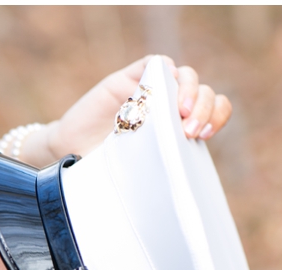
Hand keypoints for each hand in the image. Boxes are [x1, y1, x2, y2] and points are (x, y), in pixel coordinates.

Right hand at [21, 55, 232, 165]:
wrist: (65, 155)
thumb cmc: (100, 168)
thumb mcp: (138, 171)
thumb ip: (160, 169)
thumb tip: (182, 193)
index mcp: (176, 127)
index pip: (212, 111)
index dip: (215, 116)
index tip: (203, 136)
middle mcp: (167, 105)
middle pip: (202, 92)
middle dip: (204, 108)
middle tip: (191, 131)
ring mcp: (148, 91)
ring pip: (184, 75)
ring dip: (188, 89)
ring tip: (181, 111)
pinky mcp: (126, 79)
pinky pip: (154, 63)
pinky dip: (163, 69)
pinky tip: (162, 84)